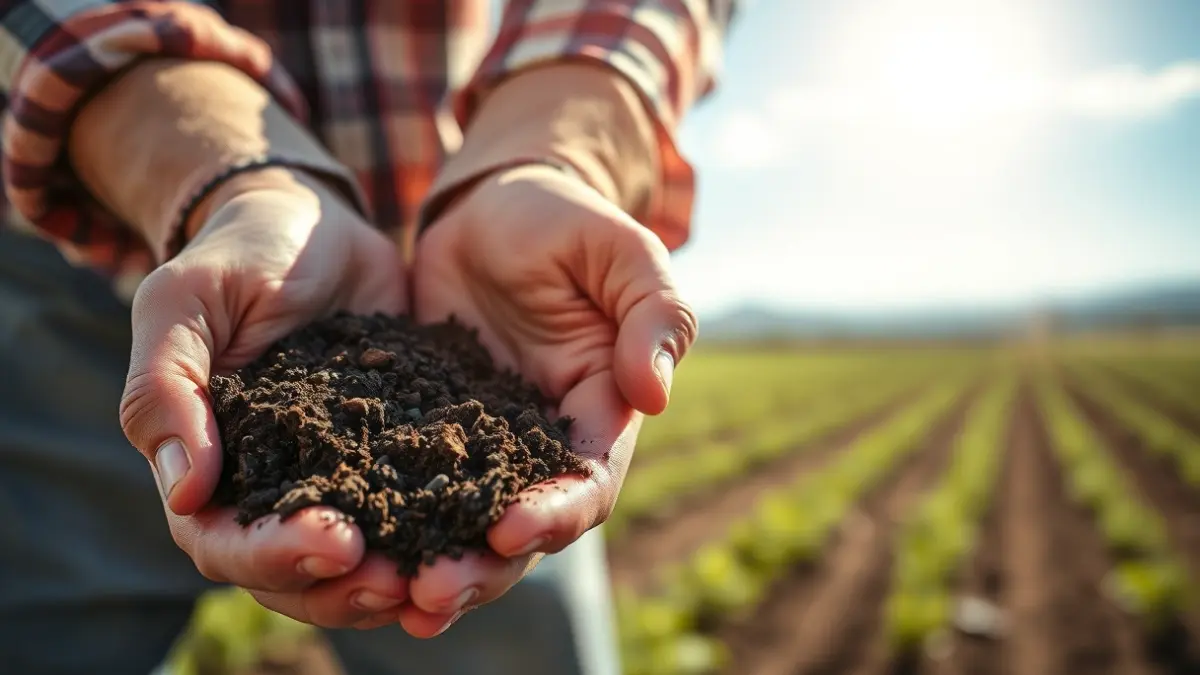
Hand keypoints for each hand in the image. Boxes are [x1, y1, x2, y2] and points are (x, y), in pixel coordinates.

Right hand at [119, 168, 412, 628]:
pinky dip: (449, 533)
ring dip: (400, 580)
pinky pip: (424, 511)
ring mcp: (346, 476)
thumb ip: (167, 387)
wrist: (316, 224)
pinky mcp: (404, 455)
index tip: (335, 541)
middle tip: (400, 581)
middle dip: (345, 588)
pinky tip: (488, 533)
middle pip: (298, 574)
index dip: (274, 554)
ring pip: (363, 561)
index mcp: (214, 467)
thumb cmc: (238, 257)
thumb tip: (188, 493)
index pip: (227, 542)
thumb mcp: (186, 303)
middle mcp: (279, 487)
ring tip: (445, 576)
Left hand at [405, 163, 697, 636]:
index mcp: (598, 415)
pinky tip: (344, 547)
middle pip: (520, 531)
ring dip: (431, 565)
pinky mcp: (421, 432)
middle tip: (431, 594)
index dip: (555, 514)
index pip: (588, 483)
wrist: (494, 207)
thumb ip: (653, 312)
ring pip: (459, 525)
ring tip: (389, 597)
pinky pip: (402, 487)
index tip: (510, 528)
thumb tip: (653, 393)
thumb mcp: (622, 251)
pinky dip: (382, 523)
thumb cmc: (568, 222)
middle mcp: (539, 447)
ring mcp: (477, 447)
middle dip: (481, 567)